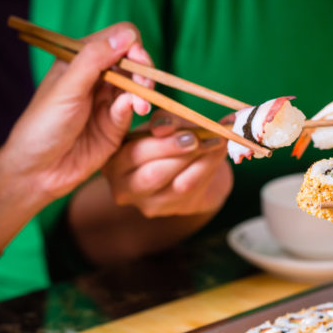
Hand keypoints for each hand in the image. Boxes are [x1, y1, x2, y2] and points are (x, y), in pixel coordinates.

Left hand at [0, 22, 153, 201]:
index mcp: (81, 60)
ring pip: (139, 85)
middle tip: (143, 85)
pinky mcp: (117, 124)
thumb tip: (128, 35)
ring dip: (144, 91)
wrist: (39, 170)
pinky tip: (134, 112)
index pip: (117, 38)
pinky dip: (137, 107)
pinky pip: (134, 108)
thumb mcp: (67, 88)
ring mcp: (108, 101)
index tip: (136, 59)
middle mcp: (97, 77)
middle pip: (134, 61)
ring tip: (141, 105)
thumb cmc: (43, 125)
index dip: (131, 45)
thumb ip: (95, 59)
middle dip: (143, 70)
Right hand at [102, 109, 232, 217]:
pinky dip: (208, 168)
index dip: (161, 142)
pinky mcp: (167, 210)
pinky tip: (218, 153)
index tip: (184, 129)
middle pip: (153, 173)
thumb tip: (163, 127)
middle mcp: (122, 185)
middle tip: (200, 137)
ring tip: (217, 141)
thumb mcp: (166, 124)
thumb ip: (165, 121)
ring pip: (176, 185)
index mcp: (114, 158)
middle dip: (179, 153)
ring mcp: (144, 203)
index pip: (133, 152)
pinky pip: (192, 190)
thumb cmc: (172, 139)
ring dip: (201, 160)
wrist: (190, 167)